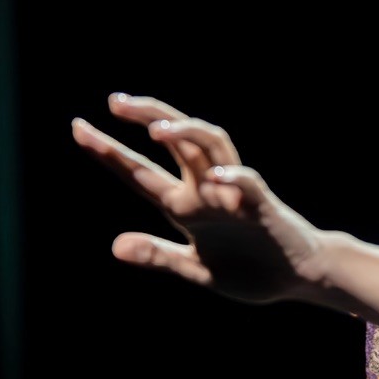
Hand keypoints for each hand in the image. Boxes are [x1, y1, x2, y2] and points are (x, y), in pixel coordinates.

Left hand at [72, 93, 323, 303]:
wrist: (300, 277)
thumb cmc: (250, 270)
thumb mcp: (195, 269)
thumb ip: (159, 256)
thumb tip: (116, 245)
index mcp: (186, 206)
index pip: (141, 172)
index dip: (109, 152)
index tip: (78, 128)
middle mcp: (207, 190)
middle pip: (176, 142)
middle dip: (148, 118)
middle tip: (116, 101)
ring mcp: (235, 194)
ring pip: (212, 149)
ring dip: (186, 135)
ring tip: (157, 130)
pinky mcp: (263, 207)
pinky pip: (249, 185)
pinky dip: (234, 178)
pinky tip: (215, 178)